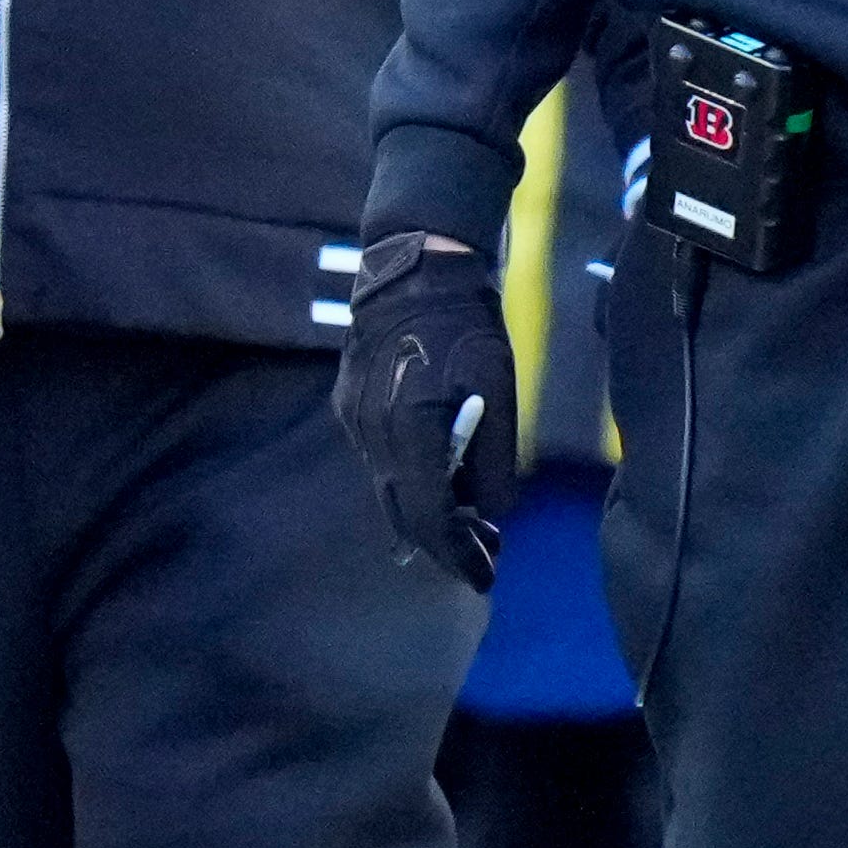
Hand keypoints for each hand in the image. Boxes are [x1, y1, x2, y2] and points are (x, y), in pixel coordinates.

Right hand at [336, 232, 520, 590]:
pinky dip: (410, 478)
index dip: (458, 555)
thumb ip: (497, 461)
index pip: (430, 518)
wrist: (414, 267)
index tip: (485, 581)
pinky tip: (440, 479)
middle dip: (445, 542)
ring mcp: (353, 420)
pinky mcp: (347, 404)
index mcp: (410, 432)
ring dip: (428, 510)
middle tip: (484, 559)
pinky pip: (380, 459)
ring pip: (390, 487)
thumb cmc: (468, 326)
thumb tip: (495, 513)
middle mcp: (371, 434)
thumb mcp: (500, 392)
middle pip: (405, 513)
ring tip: (471, 522)